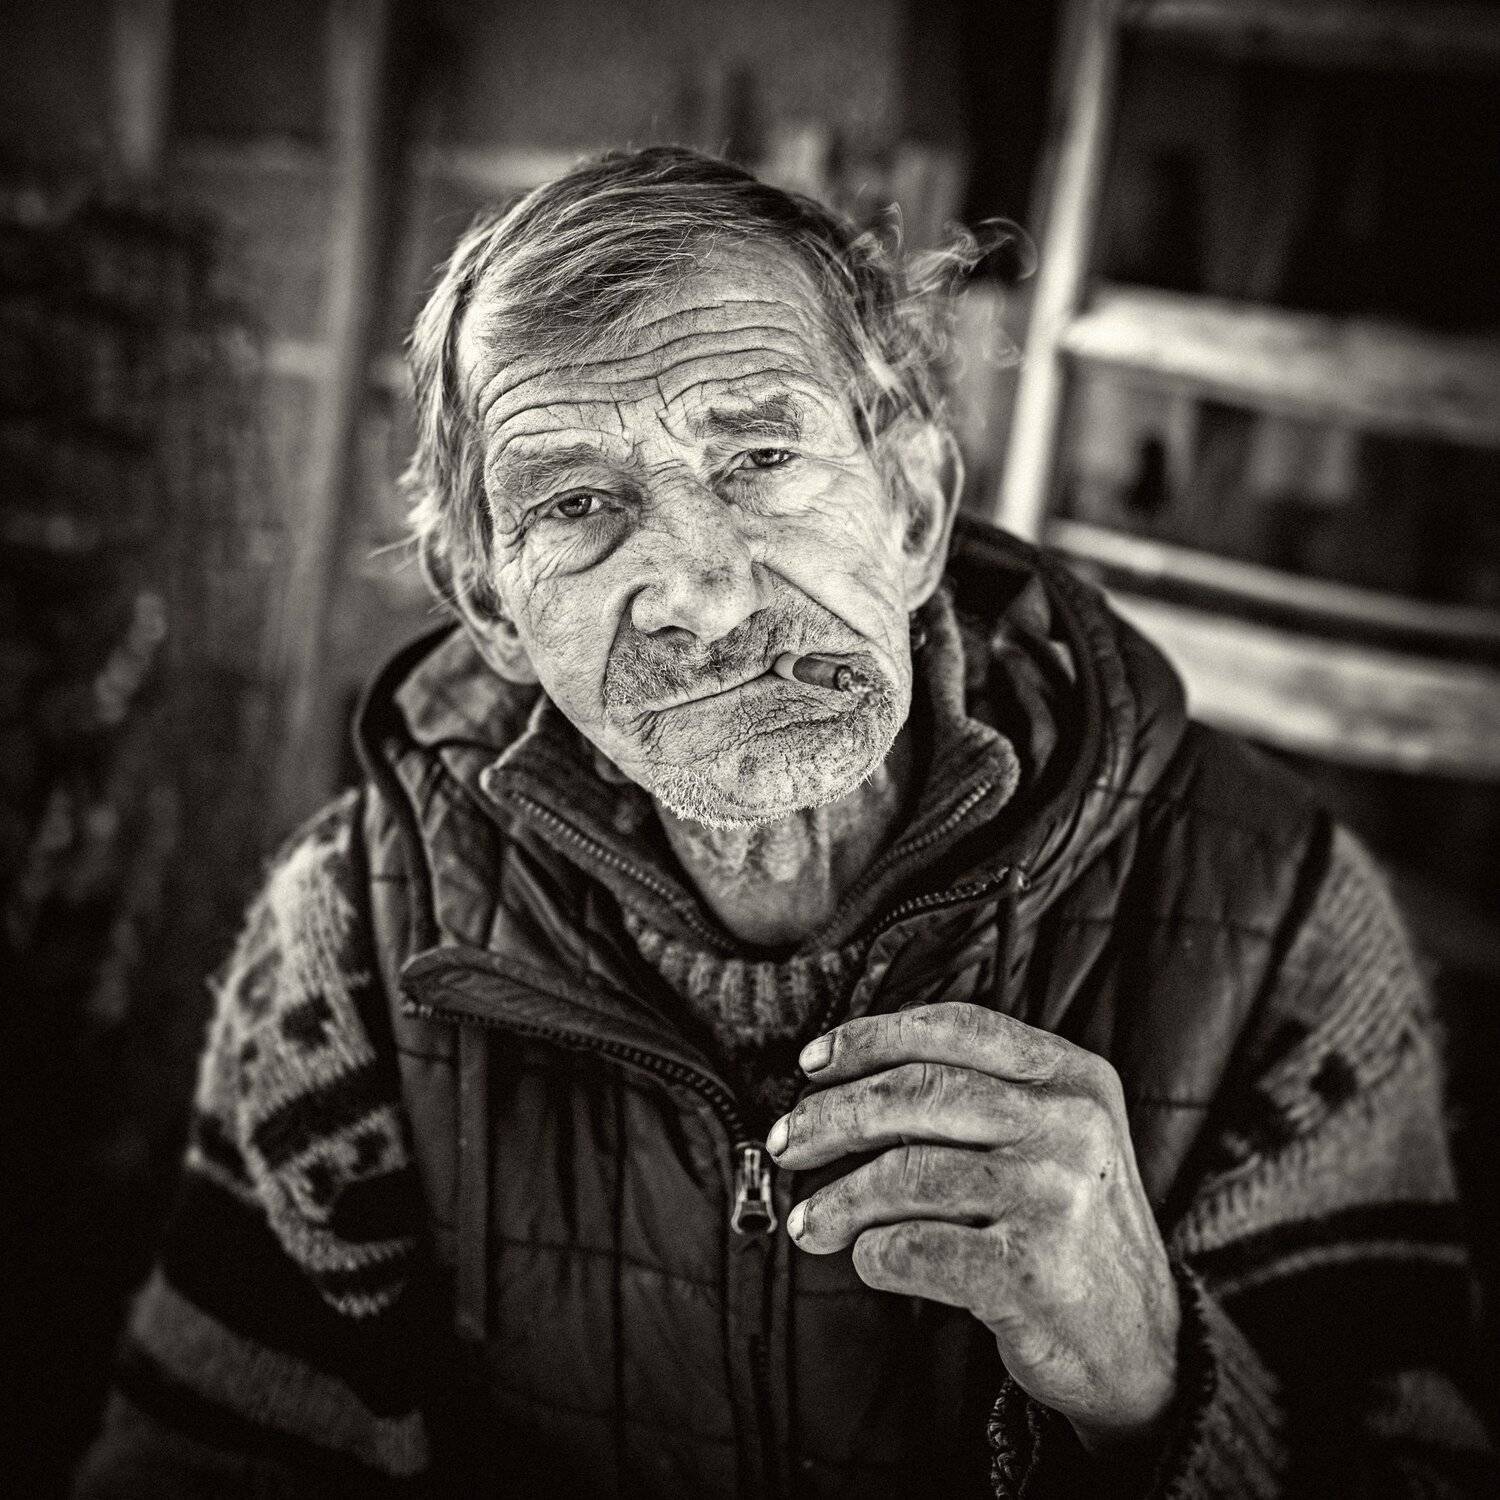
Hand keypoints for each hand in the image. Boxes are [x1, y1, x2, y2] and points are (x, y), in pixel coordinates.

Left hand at [766, 1002, 1179, 1452]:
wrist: (1143, 1345)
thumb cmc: (1069, 1224)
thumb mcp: (1053, 1135)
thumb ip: (974, 1093)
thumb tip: (837, 1083)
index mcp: (1073, 1076)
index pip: (954, 1028)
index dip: (870, 1039)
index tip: (811, 1064)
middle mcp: (1071, 1126)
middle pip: (917, 1095)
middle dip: (832, 1117)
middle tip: (786, 1142)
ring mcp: (1055, 1199)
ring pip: (904, 1174)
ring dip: (837, 1200)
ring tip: (808, 1221)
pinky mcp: (1031, 1275)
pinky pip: (913, 1249)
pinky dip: (872, 1254)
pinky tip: (868, 1259)